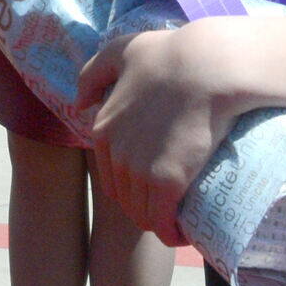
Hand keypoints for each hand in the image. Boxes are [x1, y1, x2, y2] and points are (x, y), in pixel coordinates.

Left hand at [75, 21, 245, 246]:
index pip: (110, 177)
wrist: (207, 66)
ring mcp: (140, 170)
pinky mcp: (167, 181)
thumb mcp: (120, 52)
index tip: (154, 185)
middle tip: (170, 203)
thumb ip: (93, 74)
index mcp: (103, 129)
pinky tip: (184, 232)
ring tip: (180, 217)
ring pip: (143, 215)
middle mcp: (116, 154)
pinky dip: (171, 234)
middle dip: (144, 206)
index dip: (131, 186)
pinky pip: (163, 223)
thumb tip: (79, 104)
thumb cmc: (168, 55)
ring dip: (158, 222)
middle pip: (126, 199)